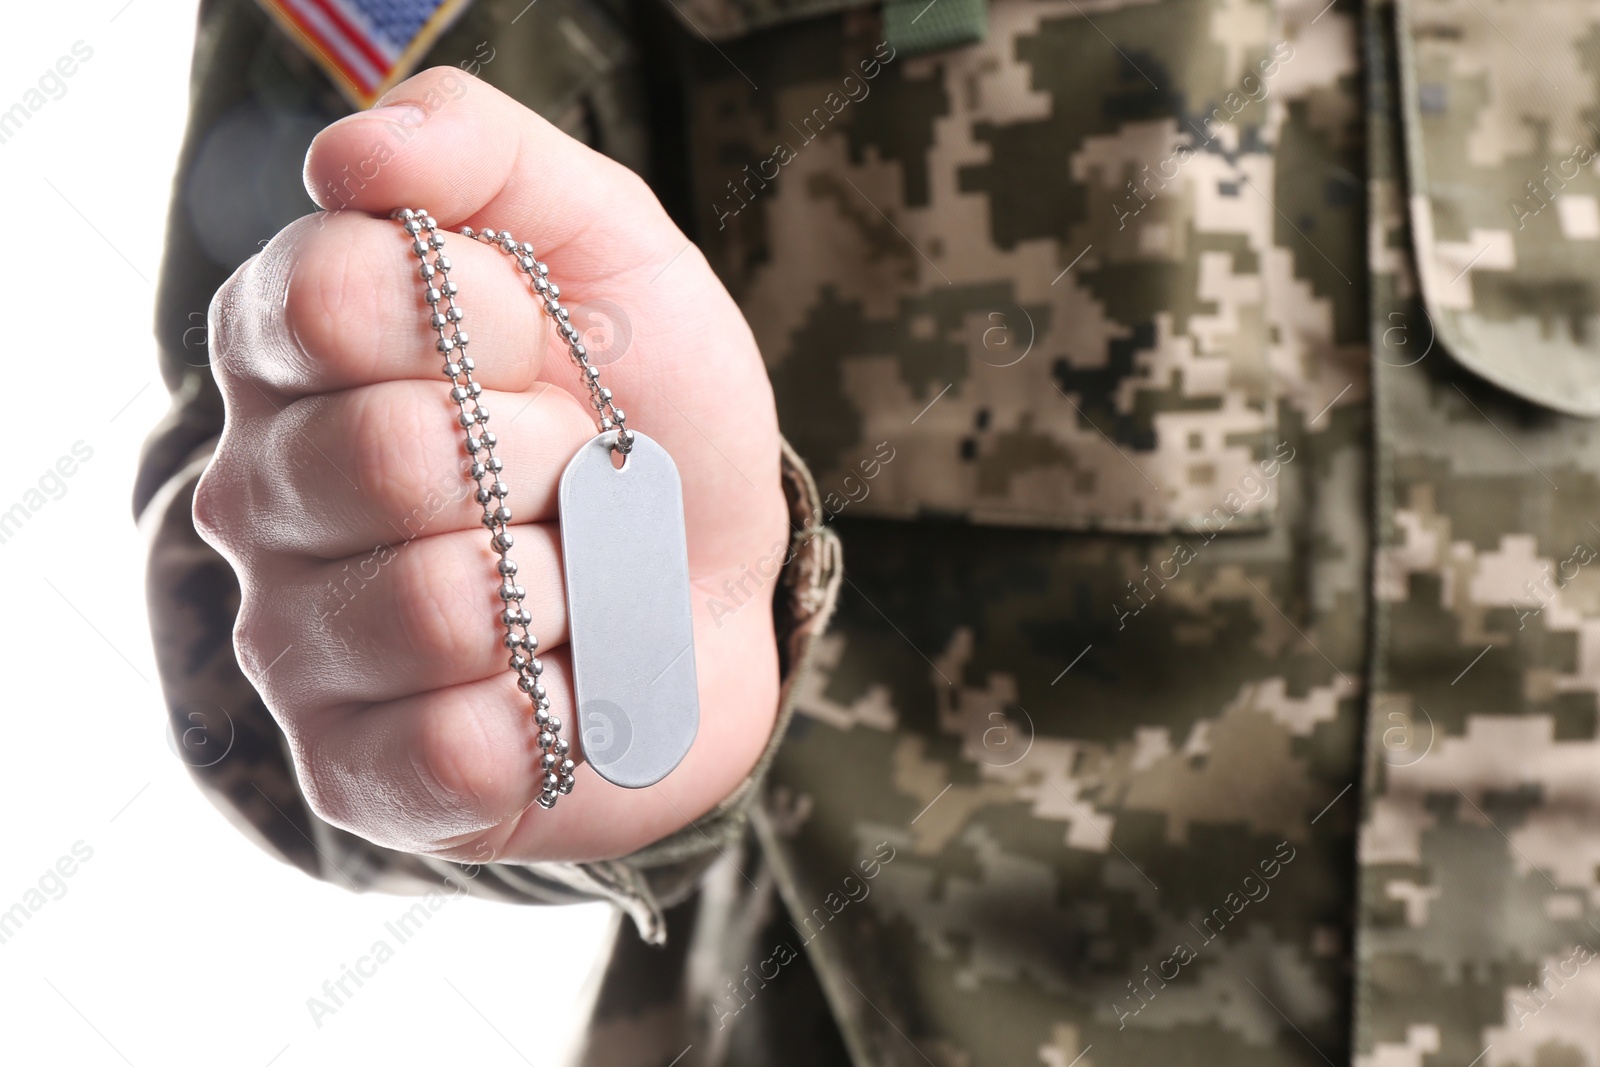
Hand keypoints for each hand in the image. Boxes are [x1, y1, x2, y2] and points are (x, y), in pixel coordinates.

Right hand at [194, 68, 787, 863]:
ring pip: (440, 606)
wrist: (715, 581)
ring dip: (571, 587)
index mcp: (295, 351)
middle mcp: (261, 497)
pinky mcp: (355, 772)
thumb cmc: (648, 415)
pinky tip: (557, 683)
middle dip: (553, 461)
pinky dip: (558, 711)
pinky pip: (453, 747)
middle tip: (578, 475)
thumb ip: (481, 154)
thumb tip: (351, 154)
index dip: (486, 319)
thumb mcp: (602, 247)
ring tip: (572, 581)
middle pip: (389, 455)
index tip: (543, 348)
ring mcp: (295, 643)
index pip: (333, 295)